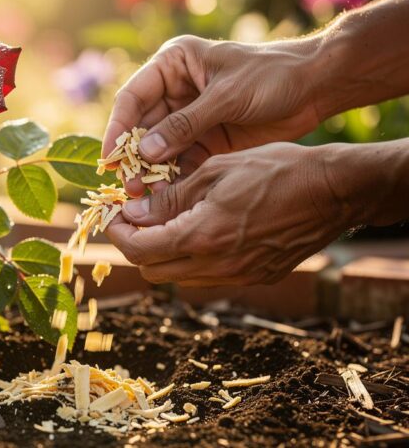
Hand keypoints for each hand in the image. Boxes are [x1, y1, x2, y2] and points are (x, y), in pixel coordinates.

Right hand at [103, 35, 322, 196]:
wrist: (315, 87)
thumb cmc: (272, 76)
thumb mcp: (227, 97)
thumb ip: (186, 124)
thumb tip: (146, 151)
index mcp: (173, 65)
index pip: (133, 97)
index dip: (118, 128)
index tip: (110, 157)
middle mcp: (174, 91)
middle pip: (141, 127)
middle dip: (134, 157)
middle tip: (129, 186)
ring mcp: (188, 117)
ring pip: (158, 148)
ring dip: (151, 172)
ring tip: (145, 197)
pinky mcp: (205, 139)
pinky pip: (180, 161)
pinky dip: (173, 178)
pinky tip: (167, 197)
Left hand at [104, 143, 353, 286]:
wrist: (334, 191)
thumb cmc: (276, 170)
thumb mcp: (215, 171)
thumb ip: (170, 198)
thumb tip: (133, 213)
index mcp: (202, 236)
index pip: (139, 250)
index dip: (118, 234)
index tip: (114, 217)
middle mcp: (217, 265)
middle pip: (153, 271)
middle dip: (136, 246)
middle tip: (136, 219)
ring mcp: (238, 276)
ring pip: (179, 277)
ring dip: (163, 254)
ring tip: (167, 221)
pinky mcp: (256, 277)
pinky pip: (208, 276)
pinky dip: (193, 259)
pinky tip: (200, 230)